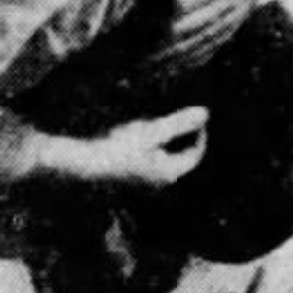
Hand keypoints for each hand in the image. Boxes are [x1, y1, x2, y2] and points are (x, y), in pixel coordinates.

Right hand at [64, 105, 208, 189]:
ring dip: (164, 138)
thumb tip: (205, 113)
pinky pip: (150, 157)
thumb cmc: (120, 147)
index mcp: (169, 172)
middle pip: (181, 155)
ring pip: (165, 155)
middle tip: (179, 115)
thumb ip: (179, 123)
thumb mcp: (152, 131)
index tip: (195, 116)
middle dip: (182, 135)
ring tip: (155, 120)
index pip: (195, 154)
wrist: (87, 163)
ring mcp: (146, 179)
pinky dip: (151, 143)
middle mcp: (160, 179)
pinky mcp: (133, 174)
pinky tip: (136, 130)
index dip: (199, 134)